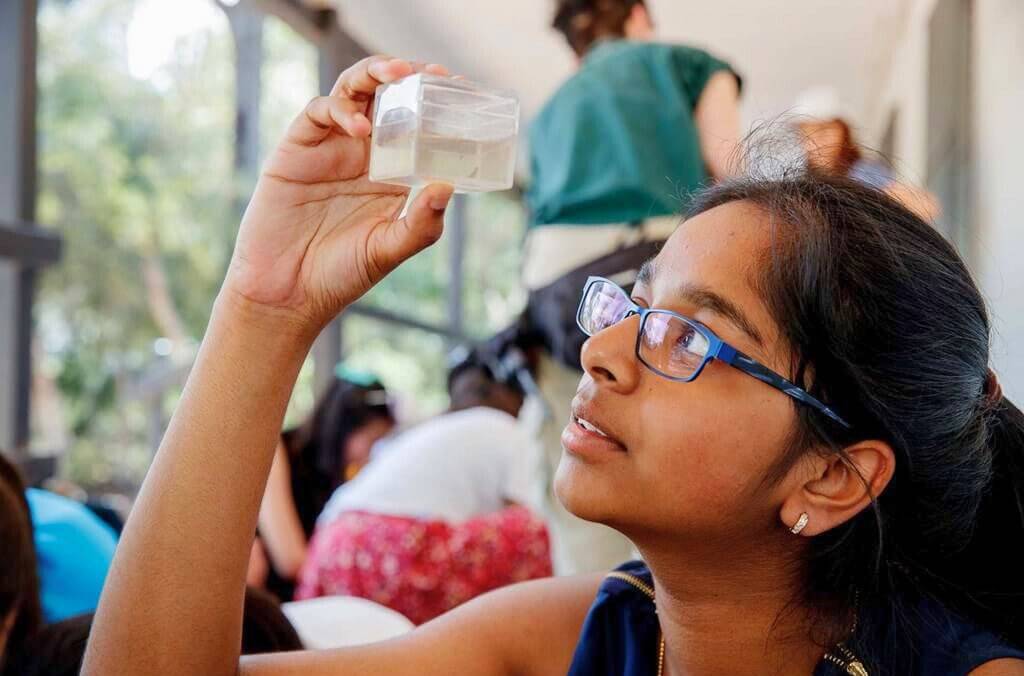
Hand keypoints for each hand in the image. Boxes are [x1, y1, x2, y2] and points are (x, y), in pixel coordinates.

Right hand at [224, 56, 454, 332]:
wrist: (287, 293)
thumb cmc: (341, 275)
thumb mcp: (389, 250)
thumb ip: (421, 224)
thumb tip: (446, 187)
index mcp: (391, 172)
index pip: (418, 123)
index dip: (437, 102)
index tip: (462, 89)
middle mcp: (362, 153)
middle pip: (386, 96)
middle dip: (409, 76)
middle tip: (433, 73)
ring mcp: (329, 147)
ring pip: (353, 92)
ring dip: (375, 75)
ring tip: (398, 74)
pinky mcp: (297, 149)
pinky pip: (319, 112)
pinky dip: (341, 111)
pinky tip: (359, 129)